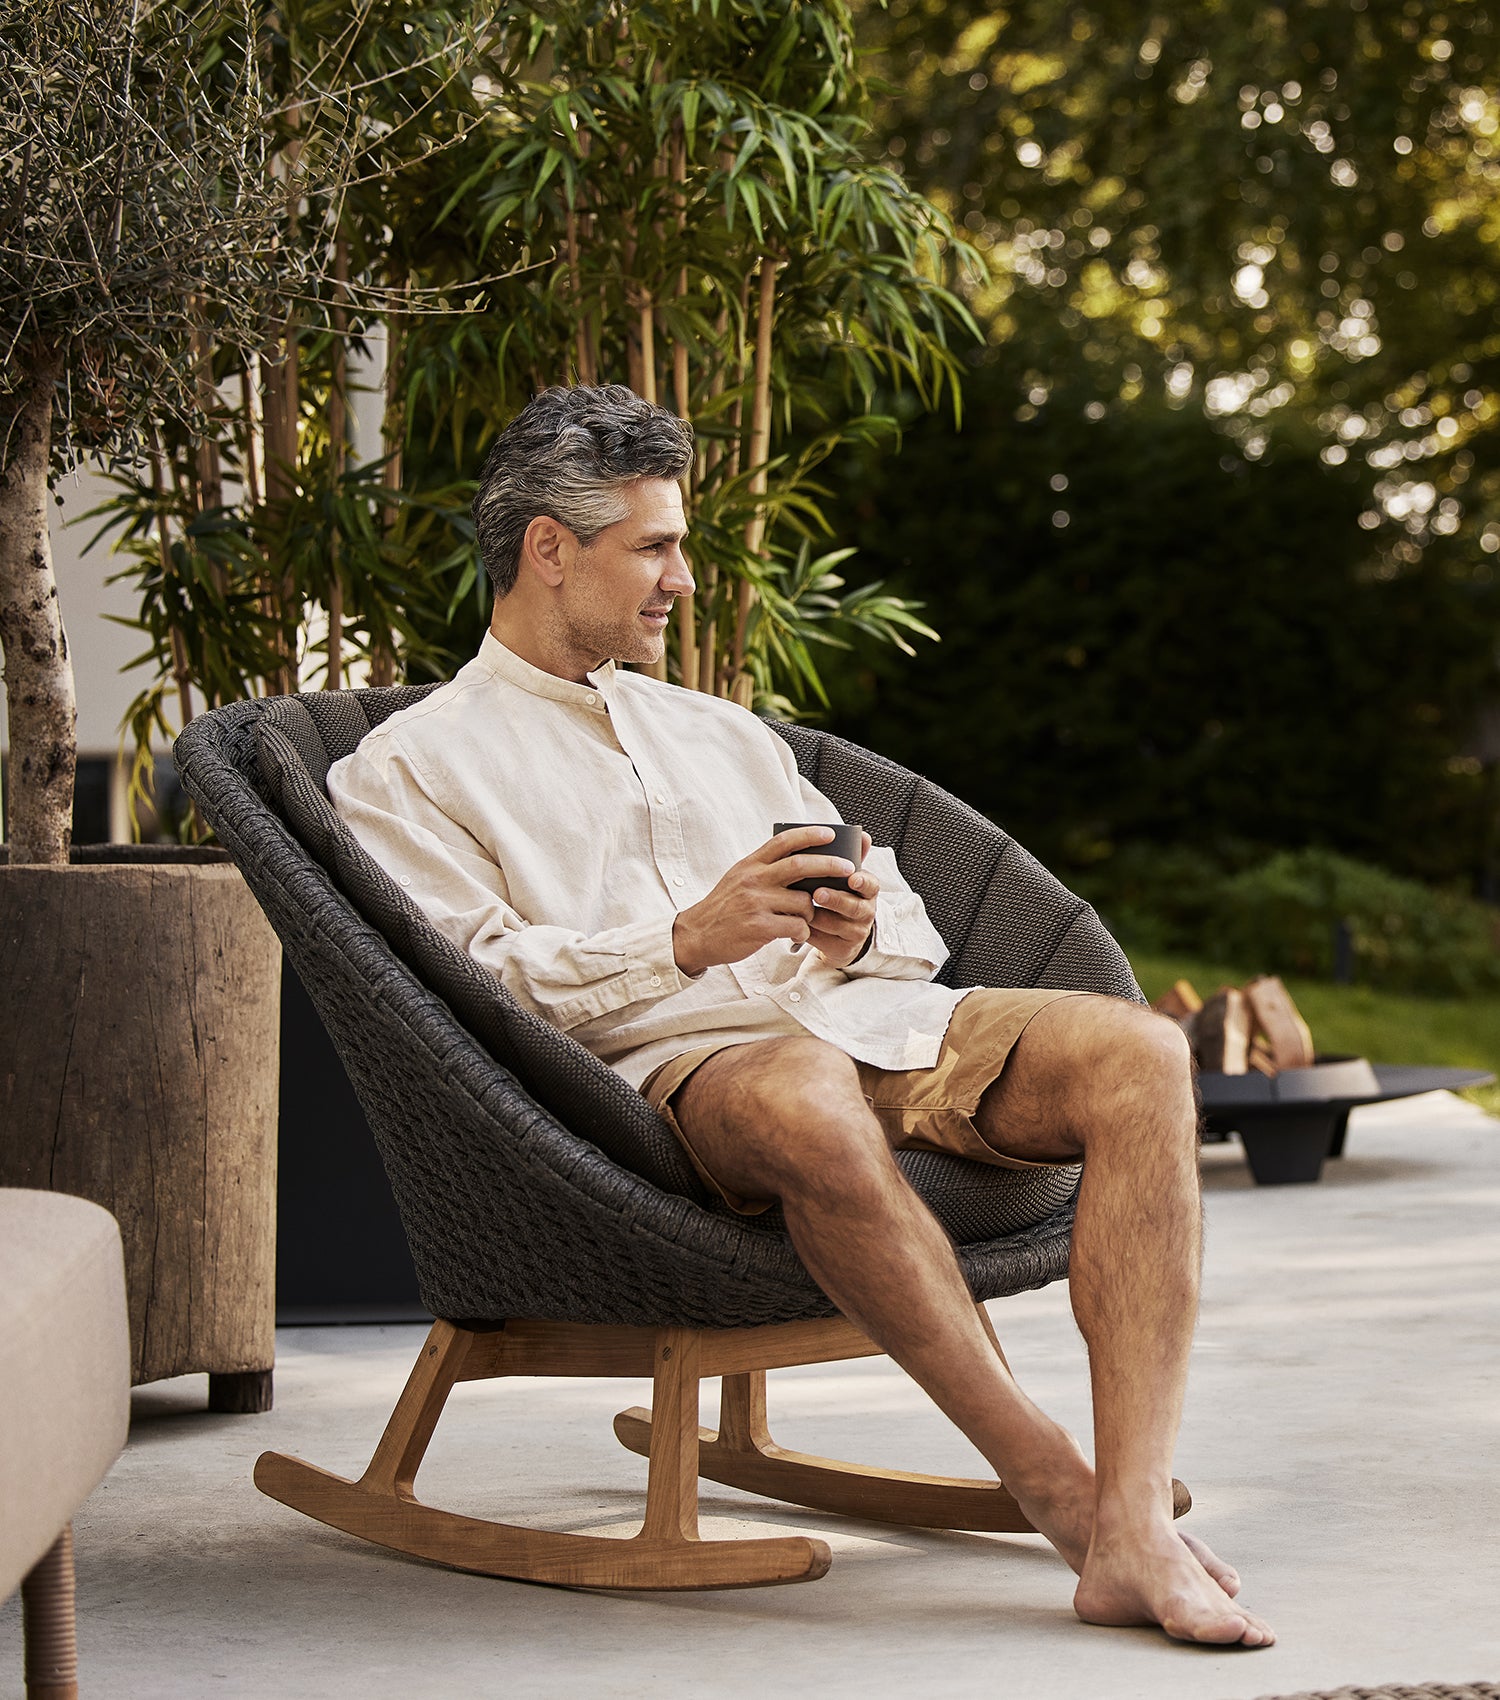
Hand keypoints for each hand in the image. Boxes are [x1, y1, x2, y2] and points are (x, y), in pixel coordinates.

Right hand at [672, 826, 869, 976]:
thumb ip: (763, 866)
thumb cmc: (724, 907)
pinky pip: (796, 926)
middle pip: (800, 865)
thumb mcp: (738, 877)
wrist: (697, 934)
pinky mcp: (760, 927)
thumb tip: (796, 854)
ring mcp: (757, 903)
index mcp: (751, 865)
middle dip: (830, 865)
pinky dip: (802, 931)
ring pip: (803, 902)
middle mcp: (754, 880)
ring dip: (812, 911)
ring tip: (806, 918)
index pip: (783, 841)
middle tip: (848, 868)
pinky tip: (796, 934)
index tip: (830, 833)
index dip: (809, 834)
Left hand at [805, 829, 877, 968]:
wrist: (840, 933)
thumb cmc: (840, 895)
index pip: (871, 885)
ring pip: (837, 925)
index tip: (852, 879)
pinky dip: (809, 932)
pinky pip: (823, 941)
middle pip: (855, 907)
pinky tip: (795, 925)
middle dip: (836, 900)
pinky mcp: (841, 949)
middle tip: (818, 893)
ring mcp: (855, 932)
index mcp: (868, 891)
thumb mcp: (846, 878)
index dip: (863, 882)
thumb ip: (852, 857)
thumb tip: (863, 834)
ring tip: (801, 909)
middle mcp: (866, 912)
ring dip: (819, 916)